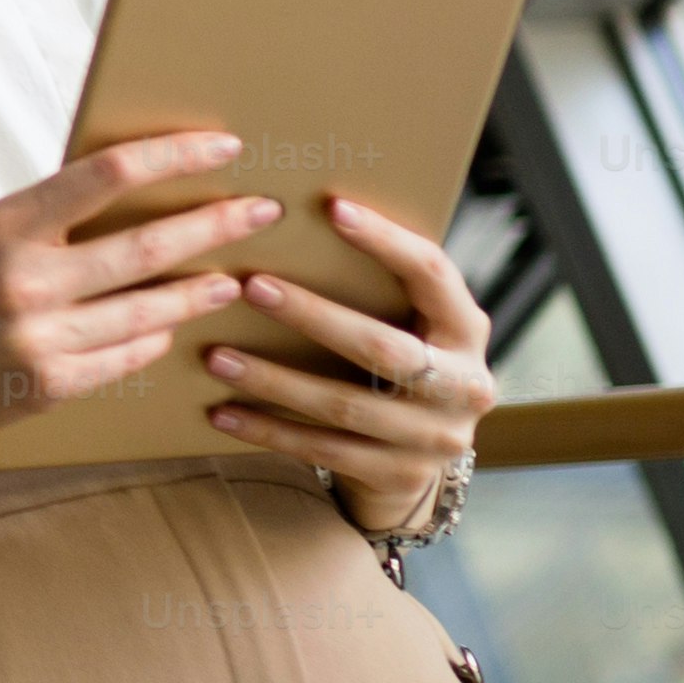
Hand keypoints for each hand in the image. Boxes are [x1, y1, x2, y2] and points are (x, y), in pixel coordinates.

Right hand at [0, 131, 280, 447]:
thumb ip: (51, 217)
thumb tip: (139, 184)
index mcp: (6, 224)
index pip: (107, 174)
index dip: (173, 156)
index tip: (222, 145)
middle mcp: (23, 278)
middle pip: (148, 245)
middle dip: (217, 224)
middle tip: (261, 210)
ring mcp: (39, 337)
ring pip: (151, 310)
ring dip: (202, 291)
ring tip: (232, 279)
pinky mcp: (50, 385)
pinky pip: (127, 355)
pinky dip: (155, 338)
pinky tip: (173, 327)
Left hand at [202, 193, 494, 532]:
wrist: (418, 459)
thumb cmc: (397, 366)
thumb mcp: (408, 326)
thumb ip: (376, 289)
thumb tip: (288, 223)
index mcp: (467, 330)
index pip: (433, 273)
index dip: (386, 240)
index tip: (331, 206)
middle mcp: (465, 385)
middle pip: (382, 348)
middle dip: (312, 315)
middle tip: (250, 285)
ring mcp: (436, 437)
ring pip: (344, 405)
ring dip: (274, 380)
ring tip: (215, 356)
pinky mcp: (400, 475)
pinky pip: (324, 451)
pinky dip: (269, 430)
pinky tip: (222, 412)